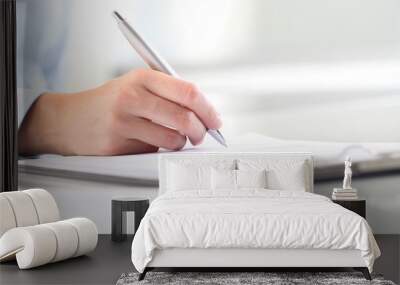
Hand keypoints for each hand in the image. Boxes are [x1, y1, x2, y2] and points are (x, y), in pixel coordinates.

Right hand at [18, 69, 221, 154]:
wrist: (70, 119)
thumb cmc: (110, 102)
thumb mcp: (136, 85)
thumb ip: (168, 93)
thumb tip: (204, 112)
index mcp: (142, 78)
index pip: (188, 92)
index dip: (208, 109)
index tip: (215, 120)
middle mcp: (133, 97)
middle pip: (185, 118)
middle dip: (201, 131)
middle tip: (201, 135)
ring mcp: (124, 122)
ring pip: (172, 140)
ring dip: (181, 144)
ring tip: (175, 140)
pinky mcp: (118, 145)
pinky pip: (154, 152)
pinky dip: (161, 150)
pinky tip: (150, 143)